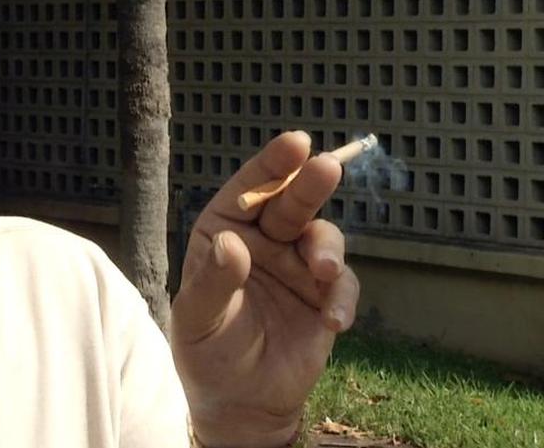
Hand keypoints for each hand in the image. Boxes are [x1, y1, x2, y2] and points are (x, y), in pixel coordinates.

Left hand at [169, 131, 360, 447]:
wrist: (240, 400)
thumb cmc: (207, 350)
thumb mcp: (199, 318)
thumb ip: (215, 281)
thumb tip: (231, 243)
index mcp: (224, 230)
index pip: (248, 189)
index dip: (272, 163)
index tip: (295, 143)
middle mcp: (264, 239)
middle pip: (291, 202)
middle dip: (310, 184)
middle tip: (327, 167)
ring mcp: (298, 265)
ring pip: (323, 237)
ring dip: (328, 249)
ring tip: (324, 271)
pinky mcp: (325, 296)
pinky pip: (344, 286)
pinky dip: (343, 299)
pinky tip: (334, 321)